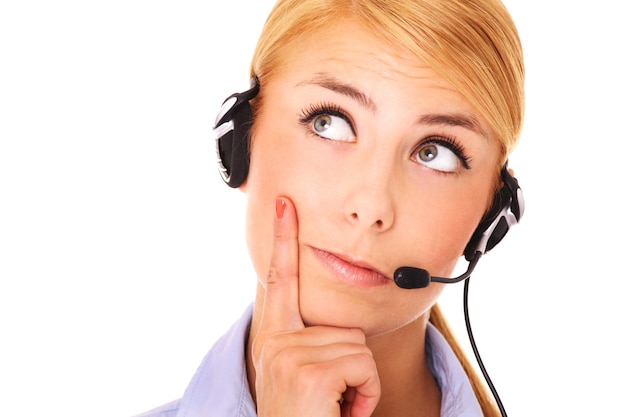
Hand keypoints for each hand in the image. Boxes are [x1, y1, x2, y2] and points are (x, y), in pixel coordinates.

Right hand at [250, 197, 380, 416]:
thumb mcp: (301, 377)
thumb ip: (309, 342)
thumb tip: (342, 325)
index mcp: (273, 339)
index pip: (279, 280)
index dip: (284, 240)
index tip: (285, 205)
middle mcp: (274, 342)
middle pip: (345, 326)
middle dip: (353, 367)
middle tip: (331, 400)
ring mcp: (289, 355)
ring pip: (358, 347)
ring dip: (360, 384)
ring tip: (334, 408)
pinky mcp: (309, 371)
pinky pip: (364, 366)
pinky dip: (365, 395)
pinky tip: (341, 413)